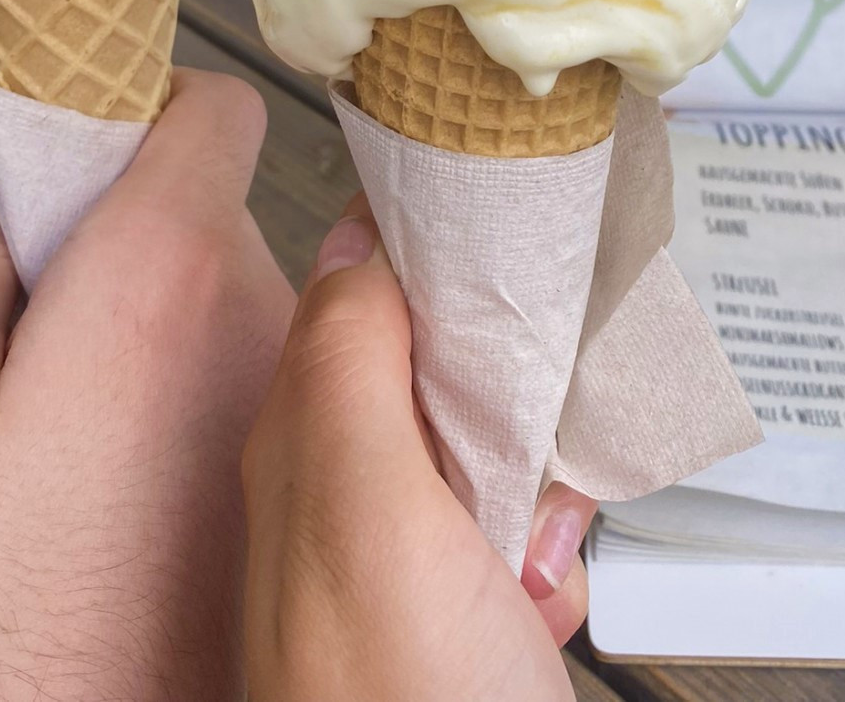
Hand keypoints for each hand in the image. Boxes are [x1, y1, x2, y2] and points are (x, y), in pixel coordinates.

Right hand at [0, 69, 294, 701]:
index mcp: (164, 274)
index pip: (213, 109)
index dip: (144, 108)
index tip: (84, 146)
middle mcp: (259, 329)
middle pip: (213, 216)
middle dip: (134, 234)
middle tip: (42, 315)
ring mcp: (291, 421)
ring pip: (231, 314)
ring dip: (162, 331)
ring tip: (73, 430)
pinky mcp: (298, 506)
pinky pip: (252, 403)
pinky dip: (194, 408)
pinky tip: (121, 492)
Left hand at [242, 200, 597, 701]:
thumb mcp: (367, 515)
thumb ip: (349, 366)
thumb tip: (354, 230)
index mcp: (299, 443)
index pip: (356, 286)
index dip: (429, 249)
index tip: (499, 228)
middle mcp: (337, 493)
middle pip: (434, 364)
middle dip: (504, 378)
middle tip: (531, 419)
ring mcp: (398, 561)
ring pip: (485, 445)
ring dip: (536, 469)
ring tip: (534, 535)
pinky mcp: (452, 617)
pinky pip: (514, 533)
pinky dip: (546, 549)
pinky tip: (542, 593)